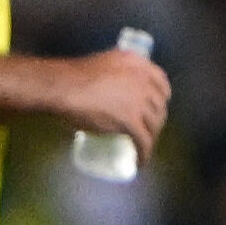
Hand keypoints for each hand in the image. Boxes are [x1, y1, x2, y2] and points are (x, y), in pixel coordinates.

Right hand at [55, 47, 171, 154]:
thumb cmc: (73, 76)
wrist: (63, 87)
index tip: (155, 105)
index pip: (161, 81)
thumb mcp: (104, 64)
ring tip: (142, 145)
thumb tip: (115, 89)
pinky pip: (144, 140)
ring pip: (154, 124)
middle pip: (159, 105)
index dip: (162, 96)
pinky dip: (144, 152)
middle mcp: (144, 81)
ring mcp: (139, 101)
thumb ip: (117, 73)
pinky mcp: (132, 121)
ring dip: (151, 136)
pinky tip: (141, 160)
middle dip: (156, 119)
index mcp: (138, 63)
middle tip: (146, 128)